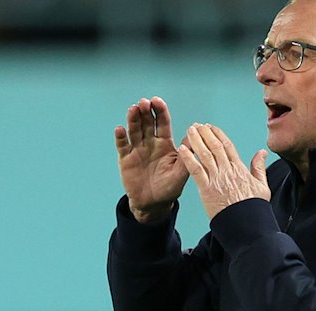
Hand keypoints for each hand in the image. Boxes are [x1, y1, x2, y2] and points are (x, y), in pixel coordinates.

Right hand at [114, 97, 189, 222]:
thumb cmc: (170, 188)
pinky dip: (120, 137)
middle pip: (146, 123)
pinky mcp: (126, 159)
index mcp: (164, 143)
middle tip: (143, 103)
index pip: (162, 123)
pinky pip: (122, 146)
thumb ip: (187, 154)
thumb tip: (195, 134)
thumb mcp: (181, 172)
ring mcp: (137, 150)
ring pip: (134, 130)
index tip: (157, 101)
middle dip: (145, 112)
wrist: (153, 204)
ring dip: (133, 119)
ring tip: (133, 109)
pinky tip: (120, 129)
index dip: (160, 111)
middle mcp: (150, 143)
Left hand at [178, 124, 269, 219]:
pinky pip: (195, 170)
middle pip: (214, 146)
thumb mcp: (262, 186)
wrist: (246, 224)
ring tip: (190, 130)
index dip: (218, 134)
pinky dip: (188, 158)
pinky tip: (182, 149)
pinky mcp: (207, 189)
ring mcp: (216, 179)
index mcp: (239, 169)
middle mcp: (227, 170)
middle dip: (205, 133)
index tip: (211, 127)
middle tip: (197, 125)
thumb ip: (259, 167)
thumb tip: (261, 152)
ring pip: (204, 154)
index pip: (227, 145)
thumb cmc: (254, 208)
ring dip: (196, 140)